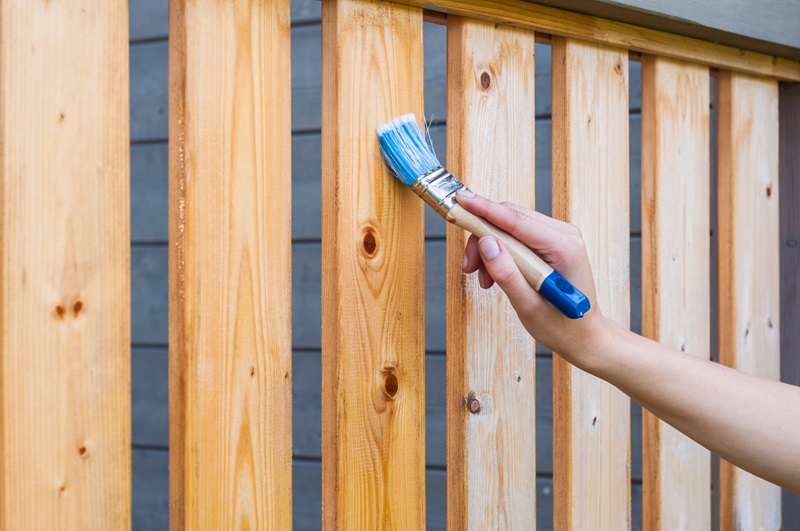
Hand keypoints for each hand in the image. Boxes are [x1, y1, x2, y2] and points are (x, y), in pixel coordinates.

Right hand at [456, 190, 615, 367]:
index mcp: (564, 248)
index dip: (484, 209)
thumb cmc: (562, 326)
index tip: (460, 199)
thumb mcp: (528, 307)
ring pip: (511, 225)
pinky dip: (500, 252)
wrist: (584, 336)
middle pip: (510, 218)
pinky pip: (518, 235)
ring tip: (483, 278)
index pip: (516, 220)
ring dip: (490, 247)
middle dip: (482, 237)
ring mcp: (560, 237)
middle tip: (468, 266)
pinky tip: (495, 274)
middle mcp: (565, 235)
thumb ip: (506, 274)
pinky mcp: (552, 242)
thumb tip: (486, 243)